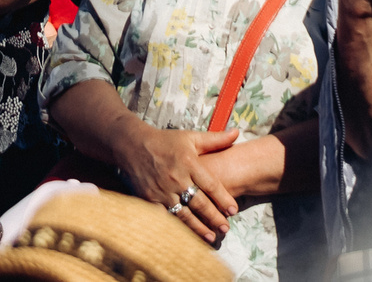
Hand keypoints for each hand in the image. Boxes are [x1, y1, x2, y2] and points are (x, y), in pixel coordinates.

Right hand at [112, 125, 240, 242]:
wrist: (133, 146)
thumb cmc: (165, 141)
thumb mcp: (191, 137)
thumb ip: (215, 139)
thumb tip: (237, 133)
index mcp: (189, 163)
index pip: (210, 185)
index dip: (223, 198)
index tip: (233, 210)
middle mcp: (176, 179)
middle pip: (199, 203)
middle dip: (214, 217)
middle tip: (226, 228)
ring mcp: (162, 191)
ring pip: (184, 214)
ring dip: (198, 227)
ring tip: (211, 237)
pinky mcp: (150, 199)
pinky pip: (166, 217)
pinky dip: (177, 227)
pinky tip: (186, 236)